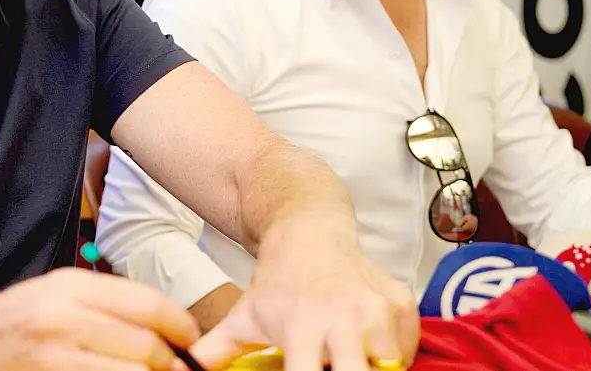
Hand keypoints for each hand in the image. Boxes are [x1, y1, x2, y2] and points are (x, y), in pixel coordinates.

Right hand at [0, 268, 202, 369]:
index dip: (181, 328)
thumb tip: (159, 327)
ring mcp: (55, 353)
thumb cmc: (4, 328)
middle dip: (170, 366)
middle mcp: (63, 314)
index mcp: (69, 285)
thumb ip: (100, 305)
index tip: (190, 344)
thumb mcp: (50, 297)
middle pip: (149, 346)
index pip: (149, 304)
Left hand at [191, 218, 418, 370]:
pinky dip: (392, 354)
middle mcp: (345, 319)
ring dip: (370, 368)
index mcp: (303, 327)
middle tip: (329, 364)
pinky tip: (367, 344)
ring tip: (343, 355)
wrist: (309, 232)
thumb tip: (182, 366)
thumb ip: (217, 349)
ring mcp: (378, 313)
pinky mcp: (403, 307)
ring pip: (389, 368)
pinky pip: (408, 351)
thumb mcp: (244, 316)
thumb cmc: (279, 282)